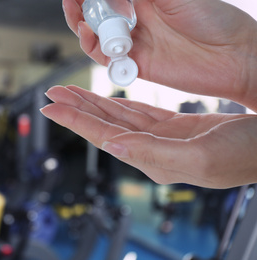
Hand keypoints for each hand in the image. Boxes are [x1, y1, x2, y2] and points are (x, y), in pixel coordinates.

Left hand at [41, 86, 256, 187]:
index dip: (76, 121)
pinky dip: (117, 104)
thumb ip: (152, 154)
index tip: (52, 108)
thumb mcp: (199, 157)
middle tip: (53, 94)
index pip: (104, 138)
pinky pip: (135, 112)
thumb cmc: (244, 155)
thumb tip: (113, 147)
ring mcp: (160, 138)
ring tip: (70, 93)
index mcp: (153, 160)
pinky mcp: (171, 126)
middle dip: (76, 109)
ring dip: (92, 104)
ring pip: (116, 118)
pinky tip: (103, 100)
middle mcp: (150, 151)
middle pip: (104, 126)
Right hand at [63, 0, 256, 110]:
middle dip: (80, 7)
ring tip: (84, 22)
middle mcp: (136, 18)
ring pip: (96, 36)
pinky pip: (107, 59)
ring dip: (83, 28)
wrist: (233, 57)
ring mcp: (134, 42)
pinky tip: (93, 41)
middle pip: (96, 13)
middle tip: (74, 4)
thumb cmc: (214, 19)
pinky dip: (95, 50)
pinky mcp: (136, 64)